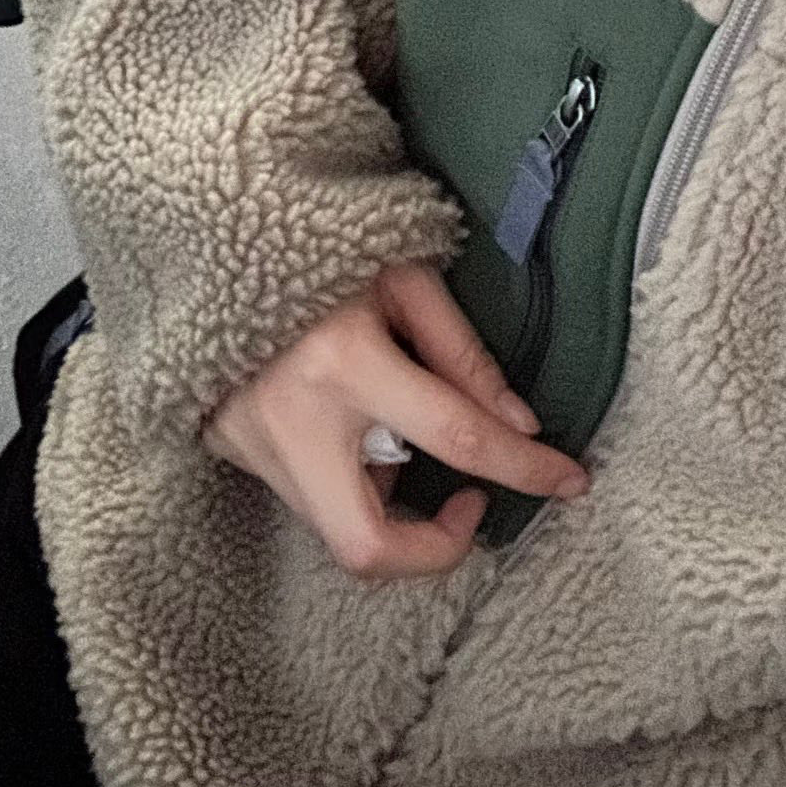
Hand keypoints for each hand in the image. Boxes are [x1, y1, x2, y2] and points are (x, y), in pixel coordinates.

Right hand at [201, 260, 590, 580]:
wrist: (215, 235)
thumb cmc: (322, 245)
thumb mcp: (406, 278)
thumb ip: (463, 354)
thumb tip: (519, 425)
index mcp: (345, 361)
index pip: (456, 438)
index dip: (525, 469)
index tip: (571, 481)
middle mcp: (293, 421)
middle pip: (367, 546)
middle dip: (432, 551)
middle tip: (469, 505)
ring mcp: (252, 446)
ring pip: (335, 526)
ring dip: (389, 502)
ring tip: (399, 432)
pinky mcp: (231, 453)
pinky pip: (308, 494)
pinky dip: (349, 479)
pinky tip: (353, 425)